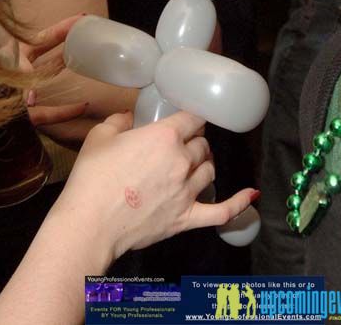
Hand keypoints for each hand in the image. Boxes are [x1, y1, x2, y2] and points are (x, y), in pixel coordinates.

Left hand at [20, 15, 93, 148]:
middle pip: (47, 53)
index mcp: (13, 56)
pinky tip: (82, 107)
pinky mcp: (24, 117)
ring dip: (65, 68)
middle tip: (85, 32)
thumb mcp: (2, 69)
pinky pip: (49, 114)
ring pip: (48, 78)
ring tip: (85, 60)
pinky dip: (66, 111)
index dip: (62, 29)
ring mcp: (22, 93)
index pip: (43, 38)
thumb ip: (18, 74)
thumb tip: (32, 95)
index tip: (81, 19)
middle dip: (67, 42)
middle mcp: (19, 72)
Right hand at [52, 110, 256, 263]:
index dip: (193, 116)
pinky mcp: (187, 218)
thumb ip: (118, 121)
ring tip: (195, 164)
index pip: (193, 118)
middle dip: (195, 141)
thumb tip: (128, 117)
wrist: (89, 224)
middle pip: (202, 145)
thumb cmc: (91, 178)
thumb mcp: (99, 137)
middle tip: (183, 143)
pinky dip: (239, 203)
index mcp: (165, 136)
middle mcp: (182, 160)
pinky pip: (222, 211)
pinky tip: (250, 194)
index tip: (190, 118)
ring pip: (209, 170)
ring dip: (204, 164)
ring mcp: (188, 191)